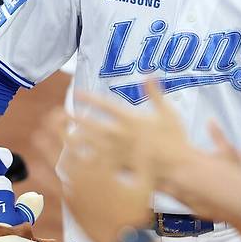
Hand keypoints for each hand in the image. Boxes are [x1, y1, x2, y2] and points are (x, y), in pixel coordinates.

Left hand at [43, 103, 153, 241]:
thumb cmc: (136, 212)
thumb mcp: (146, 183)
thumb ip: (143, 161)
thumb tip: (145, 141)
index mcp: (106, 170)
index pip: (92, 140)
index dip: (82, 124)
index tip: (75, 112)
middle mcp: (88, 178)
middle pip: (71, 148)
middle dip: (61, 129)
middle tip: (52, 114)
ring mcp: (77, 191)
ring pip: (58, 164)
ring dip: (47, 147)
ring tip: (37, 133)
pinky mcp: (71, 204)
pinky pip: (54, 186)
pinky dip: (44, 174)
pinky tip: (36, 164)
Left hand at [73, 84, 193, 187]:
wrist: (179, 167)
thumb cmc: (175, 138)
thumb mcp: (167, 111)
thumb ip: (155, 93)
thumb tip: (149, 74)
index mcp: (131, 119)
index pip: (106, 106)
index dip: (90, 98)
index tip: (77, 92)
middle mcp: (122, 135)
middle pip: (92, 125)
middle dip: (75, 118)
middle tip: (61, 113)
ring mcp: (119, 152)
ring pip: (91, 145)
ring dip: (75, 138)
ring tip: (62, 134)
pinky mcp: (120, 167)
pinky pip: (98, 164)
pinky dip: (86, 160)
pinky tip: (75, 159)